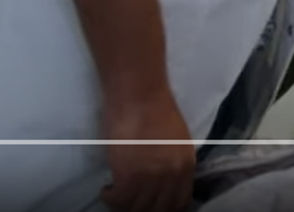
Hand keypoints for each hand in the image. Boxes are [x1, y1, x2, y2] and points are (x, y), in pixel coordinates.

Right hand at [99, 90, 194, 211]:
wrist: (139, 94)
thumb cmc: (155, 108)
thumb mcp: (177, 140)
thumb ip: (173, 163)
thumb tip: (164, 183)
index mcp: (186, 165)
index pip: (180, 202)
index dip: (164, 209)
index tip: (151, 206)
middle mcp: (172, 175)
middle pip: (158, 209)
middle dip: (143, 209)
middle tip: (130, 202)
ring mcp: (151, 177)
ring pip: (137, 207)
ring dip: (124, 205)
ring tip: (117, 195)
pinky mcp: (128, 174)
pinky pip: (119, 200)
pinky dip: (111, 198)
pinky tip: (107, 190)